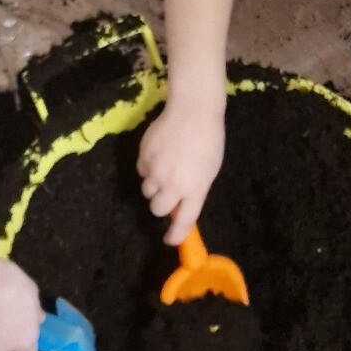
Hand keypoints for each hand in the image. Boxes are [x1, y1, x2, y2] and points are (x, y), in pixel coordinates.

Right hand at [138, 94, 224, 245]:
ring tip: (164, 169)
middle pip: (157, 209)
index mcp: (195, 189)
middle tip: (167, 193)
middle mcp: (173, 185)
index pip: (183, 221)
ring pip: (147, 191)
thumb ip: (194, 190)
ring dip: (154, 186)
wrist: (193, 111)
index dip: (175, 235)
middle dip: (161, 204)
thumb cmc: (208, 140)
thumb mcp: (208, 170)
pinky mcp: (143, 157)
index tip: (169, 239)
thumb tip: (180, 203)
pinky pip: (141, 171)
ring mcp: (156, 171)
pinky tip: (158, 155)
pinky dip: (148, 168)